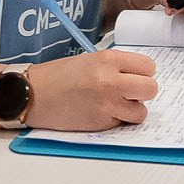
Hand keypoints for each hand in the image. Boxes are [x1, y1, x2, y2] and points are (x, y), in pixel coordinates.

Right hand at [24, 49, 158, 130]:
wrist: (32, 94)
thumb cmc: (57, 76)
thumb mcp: (89, 60)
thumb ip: (115, 67)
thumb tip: (137, 76)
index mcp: (108, 59)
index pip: (148, 67)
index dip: (143, 73)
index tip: (134, 77)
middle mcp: (110, 81)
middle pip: (151, 88)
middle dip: (142, 92)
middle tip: (129, 93)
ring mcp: (106, 104)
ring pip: (141, 111)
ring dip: (132, 110)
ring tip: (115, 105)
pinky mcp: (100, 123)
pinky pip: (122, 124)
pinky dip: (116, 121)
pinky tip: (100, 113)